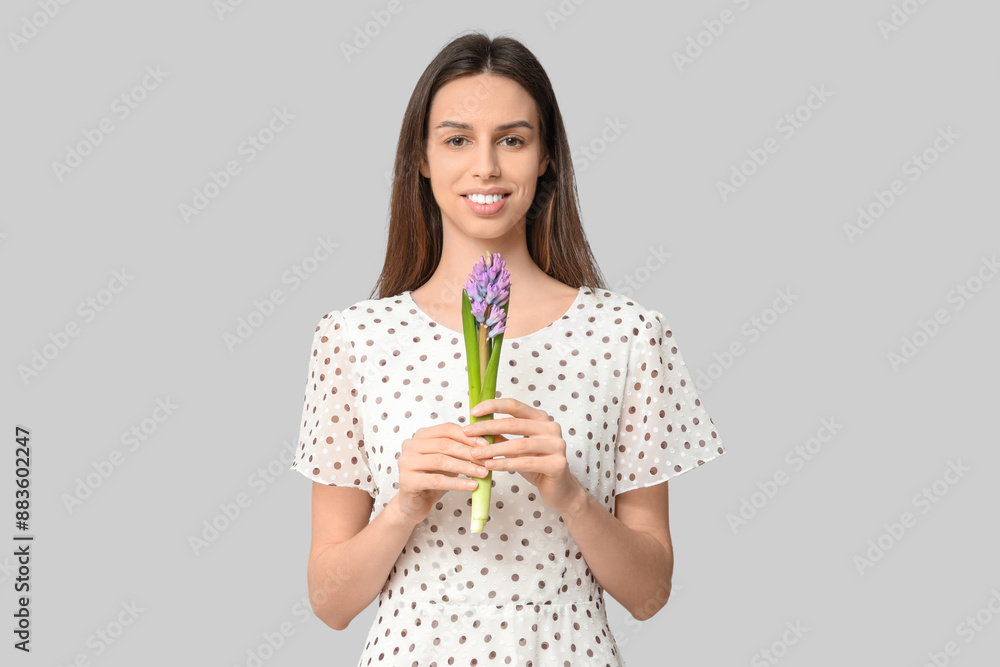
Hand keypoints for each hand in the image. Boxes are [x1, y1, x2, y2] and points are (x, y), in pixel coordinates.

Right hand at [393, 423, 491, 526]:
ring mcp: (406, 462)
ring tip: (483, 473)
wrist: (414, 504)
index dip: (468, 436)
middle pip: (445, 445)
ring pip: (441, 461)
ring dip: (465, 467)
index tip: (486, 444)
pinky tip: (472, 485)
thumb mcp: (450, 461)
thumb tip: (495, 441)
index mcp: (421, 435)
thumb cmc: (433, 478)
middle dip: (469, 452)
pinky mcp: (407, 481)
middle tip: (487, 460)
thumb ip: (466, 450)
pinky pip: (437, 480)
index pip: (447, 429)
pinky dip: (457, 483)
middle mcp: (411, 445)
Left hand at [462, 397, 583, 514]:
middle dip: (486, 428)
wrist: (559, 488)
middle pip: (513, 424)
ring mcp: (557, 445)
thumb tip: (475, 427)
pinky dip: (505, 464)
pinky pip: (525, 463)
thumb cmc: (536, 465)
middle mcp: (551, 428)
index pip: (514, 406)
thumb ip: (500, 436)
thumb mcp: (516, 448)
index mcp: (541, 418)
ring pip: (518, 445)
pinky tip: (489, 466)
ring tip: (475, 453)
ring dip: (493, 449)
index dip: (492, 406)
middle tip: (467, 432)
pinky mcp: (558, 464)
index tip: (473, 411)